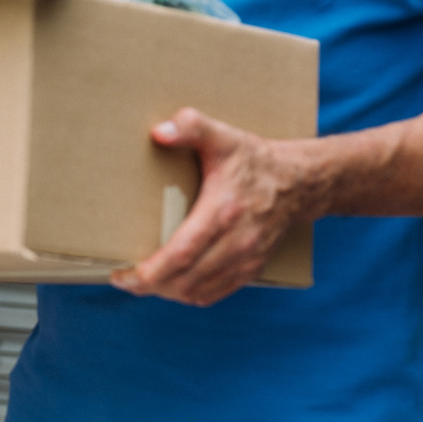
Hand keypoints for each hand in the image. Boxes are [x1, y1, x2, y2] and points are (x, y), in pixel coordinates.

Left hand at [113, 107, 322, 306]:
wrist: (301, 182)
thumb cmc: (254, 159)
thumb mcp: (222, 135)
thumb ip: (191, 127)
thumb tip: (159, 132)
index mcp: (222, 211)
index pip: (181, 254)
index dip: (149, 272)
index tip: (122, 274)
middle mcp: (236, 242)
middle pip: (185, 280)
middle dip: (149, 286)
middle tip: (122, 279)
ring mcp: (246, 259)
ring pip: (198, 292)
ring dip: (166, 292)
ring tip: (142, 281)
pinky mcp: (252, 269)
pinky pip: (215, 293)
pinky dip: (189, 294)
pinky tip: (171, 285)